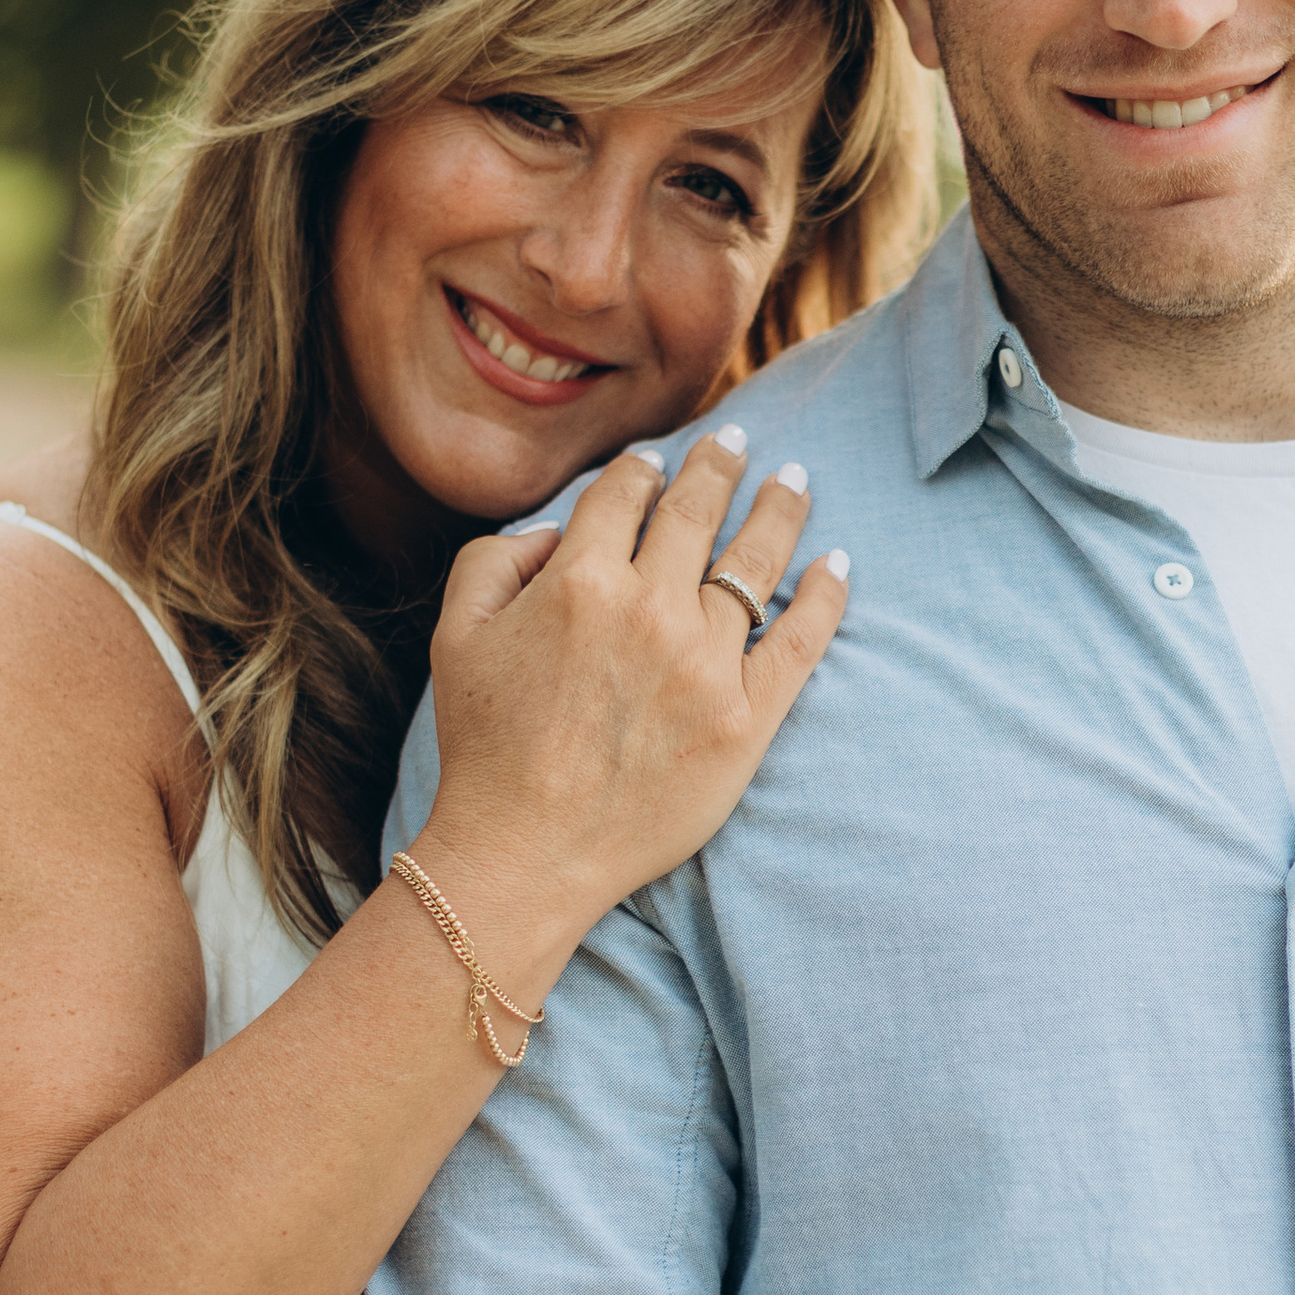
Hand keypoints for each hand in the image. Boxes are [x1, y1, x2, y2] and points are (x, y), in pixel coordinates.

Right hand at [419, 430, 844, 951]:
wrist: (527, 854)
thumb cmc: (485, 749)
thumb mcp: (456, 636)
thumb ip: (493, 561)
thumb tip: (555, 531)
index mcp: (580, 580)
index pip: (626, 496)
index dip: (644, 469)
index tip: (658, 461)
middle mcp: (650, 609)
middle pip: (698, 512)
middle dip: (720, 465)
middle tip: (737, 441)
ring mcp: (706, 664)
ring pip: (755, 563)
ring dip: (778, 510)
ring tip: (795, 480)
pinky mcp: (747, 719)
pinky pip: (801, 640)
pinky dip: (826, 595)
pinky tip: (838, 563)